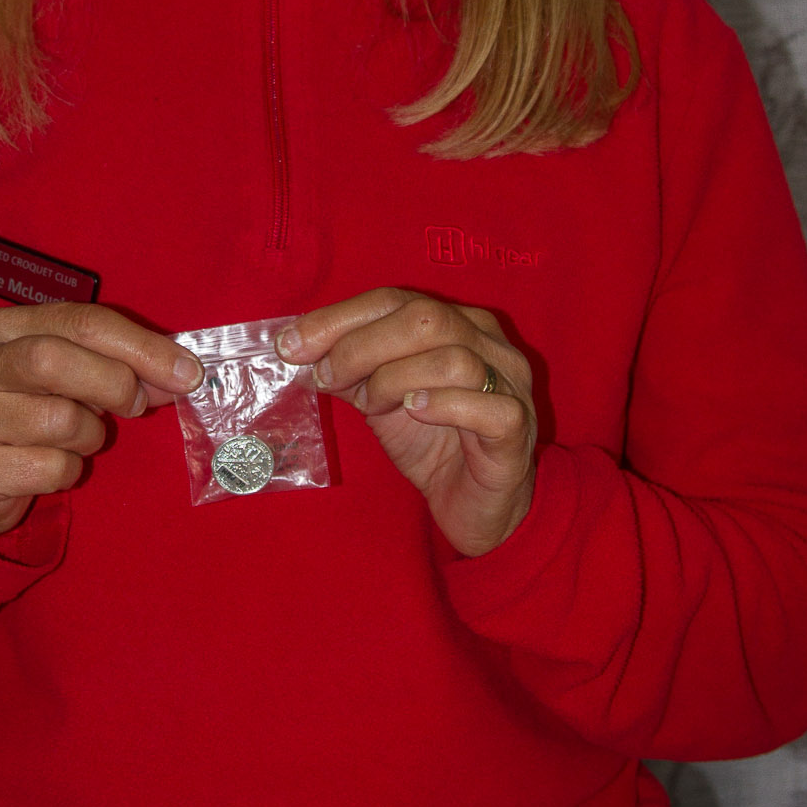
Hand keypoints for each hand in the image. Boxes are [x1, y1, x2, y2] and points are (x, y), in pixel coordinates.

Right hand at [0, 304, 201, 538]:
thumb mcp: (63, 375)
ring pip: (58, 420)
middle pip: (56, 360)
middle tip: (135, 406)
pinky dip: (68, 471)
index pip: (80, 321)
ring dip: (90, 436)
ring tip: (77, 439)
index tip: (187, 372)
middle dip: (114, 384)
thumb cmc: (24, 412)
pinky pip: (48, 468)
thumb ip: (111, 365)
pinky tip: (51, 468)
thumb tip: (179, 375)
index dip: (140, 346)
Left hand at [278, 290, 536, 556]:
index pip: (395, 300)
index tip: (290, 345)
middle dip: (361, 346)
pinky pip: (486, 406)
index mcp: (458, 322)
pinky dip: (443, 404)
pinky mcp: (516, 429)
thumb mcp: (383, 399)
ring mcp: (511, 383)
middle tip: (326, 379)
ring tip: (370, 404)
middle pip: (424, 319)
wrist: (479, 507)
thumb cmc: (434, 443)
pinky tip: (414, 411)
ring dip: (395, 378)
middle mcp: (490, 343)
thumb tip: (300, 348)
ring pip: (453, 358)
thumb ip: (352, 370)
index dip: (339, 318)